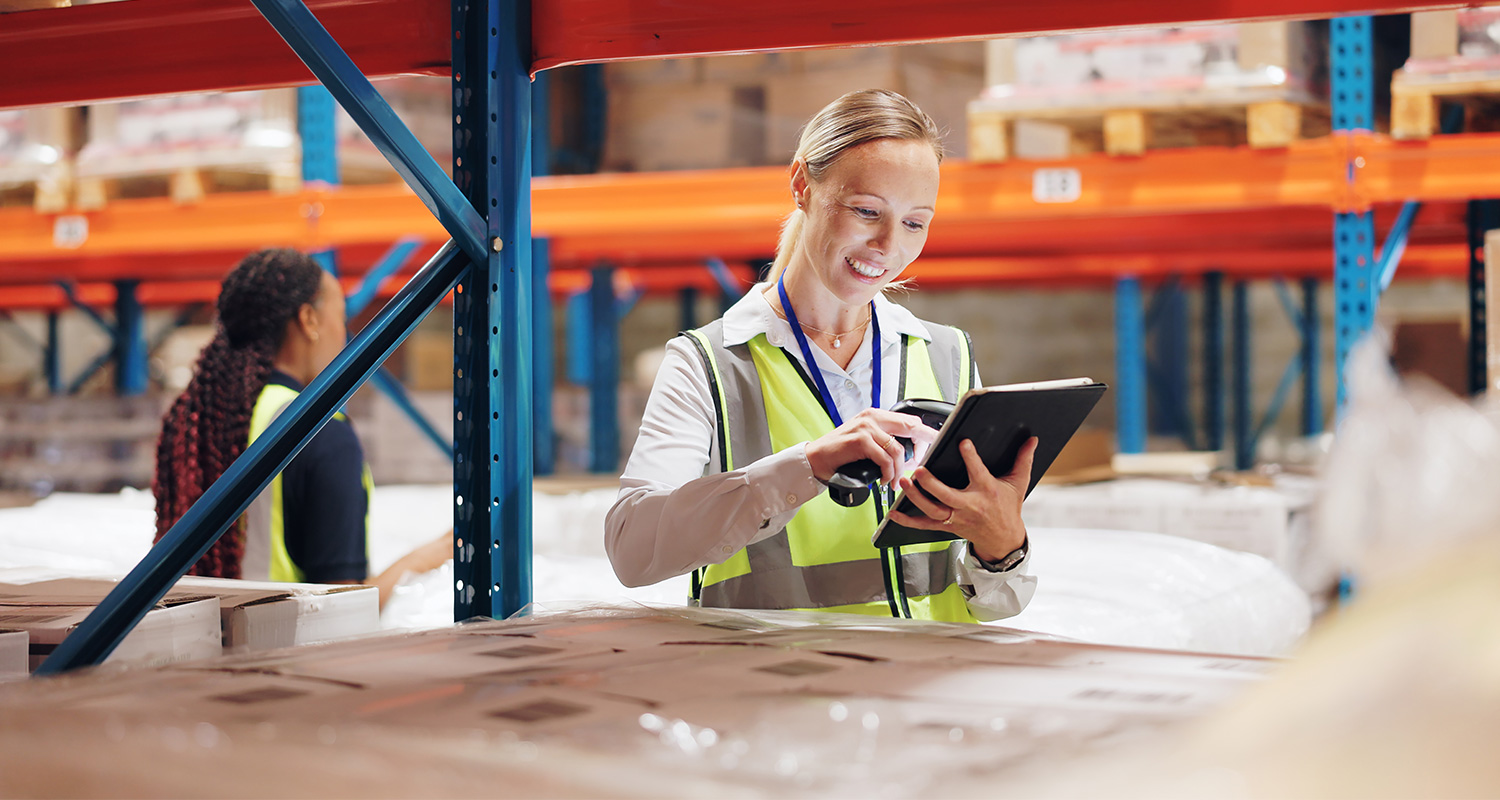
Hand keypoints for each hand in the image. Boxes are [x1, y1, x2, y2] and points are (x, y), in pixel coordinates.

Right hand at [805, 408, 939, 485]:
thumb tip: (911, 454)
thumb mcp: (866, 442)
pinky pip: (885, 459)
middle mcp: (872, 417)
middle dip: (922, 447)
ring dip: (900, 470)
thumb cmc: (840, 454)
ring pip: (898, 449)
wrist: (815, 459)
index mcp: (876, 415)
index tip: (935, 443)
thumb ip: (885, 441)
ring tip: (894, 481)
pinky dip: (888, 473)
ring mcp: (866, 427)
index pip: (909, 420)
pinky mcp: (860, 441)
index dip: (925, 433)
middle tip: (922, 465)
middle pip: (911, 427)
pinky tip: (884, 480)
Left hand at [886, 436, 1035, 561]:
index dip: (971, 458)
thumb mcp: (1018, 484)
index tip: (963, 443)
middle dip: (932, 484)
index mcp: (987, 492)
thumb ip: (1023, 460)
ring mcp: (956, 517)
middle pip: (947, 496)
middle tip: (920, 470)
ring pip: (932, 509)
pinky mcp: (946, 526)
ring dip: (916, 497)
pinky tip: (893, 512)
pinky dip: (908, 520)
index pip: (978, 473)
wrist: (1003, 539)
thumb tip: (1032, 439)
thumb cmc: (1008, 508)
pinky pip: (924, 524)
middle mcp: (969, 506)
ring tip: (905, 482)